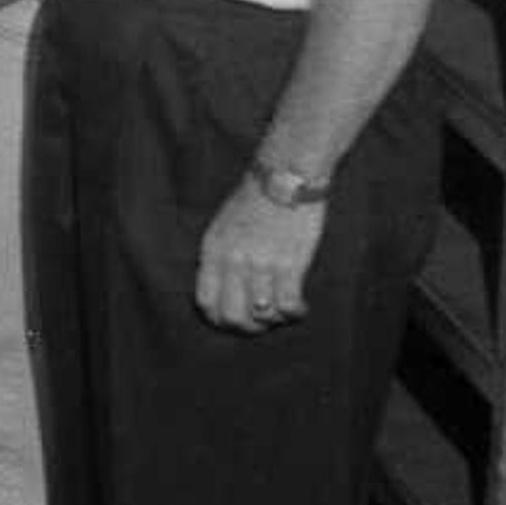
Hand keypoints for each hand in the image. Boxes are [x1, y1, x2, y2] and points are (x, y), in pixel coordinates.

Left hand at [195, 179, 325, 333]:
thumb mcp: (224, 225)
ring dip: (276, 320)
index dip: (220, 320)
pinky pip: (288, 304)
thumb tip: (224, 288)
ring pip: (263, 315)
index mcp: (212, 250)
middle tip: (263, 323)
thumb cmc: (256, 199)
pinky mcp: (289, 263)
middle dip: (249, 328)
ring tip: (285, 312)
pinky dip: (295, 312)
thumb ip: (221, 255)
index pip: (205, 302)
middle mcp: (232, 261)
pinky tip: (300, 308)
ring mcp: (260, 263)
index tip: (235, 321)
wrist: (284, 176)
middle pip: (233, 316)